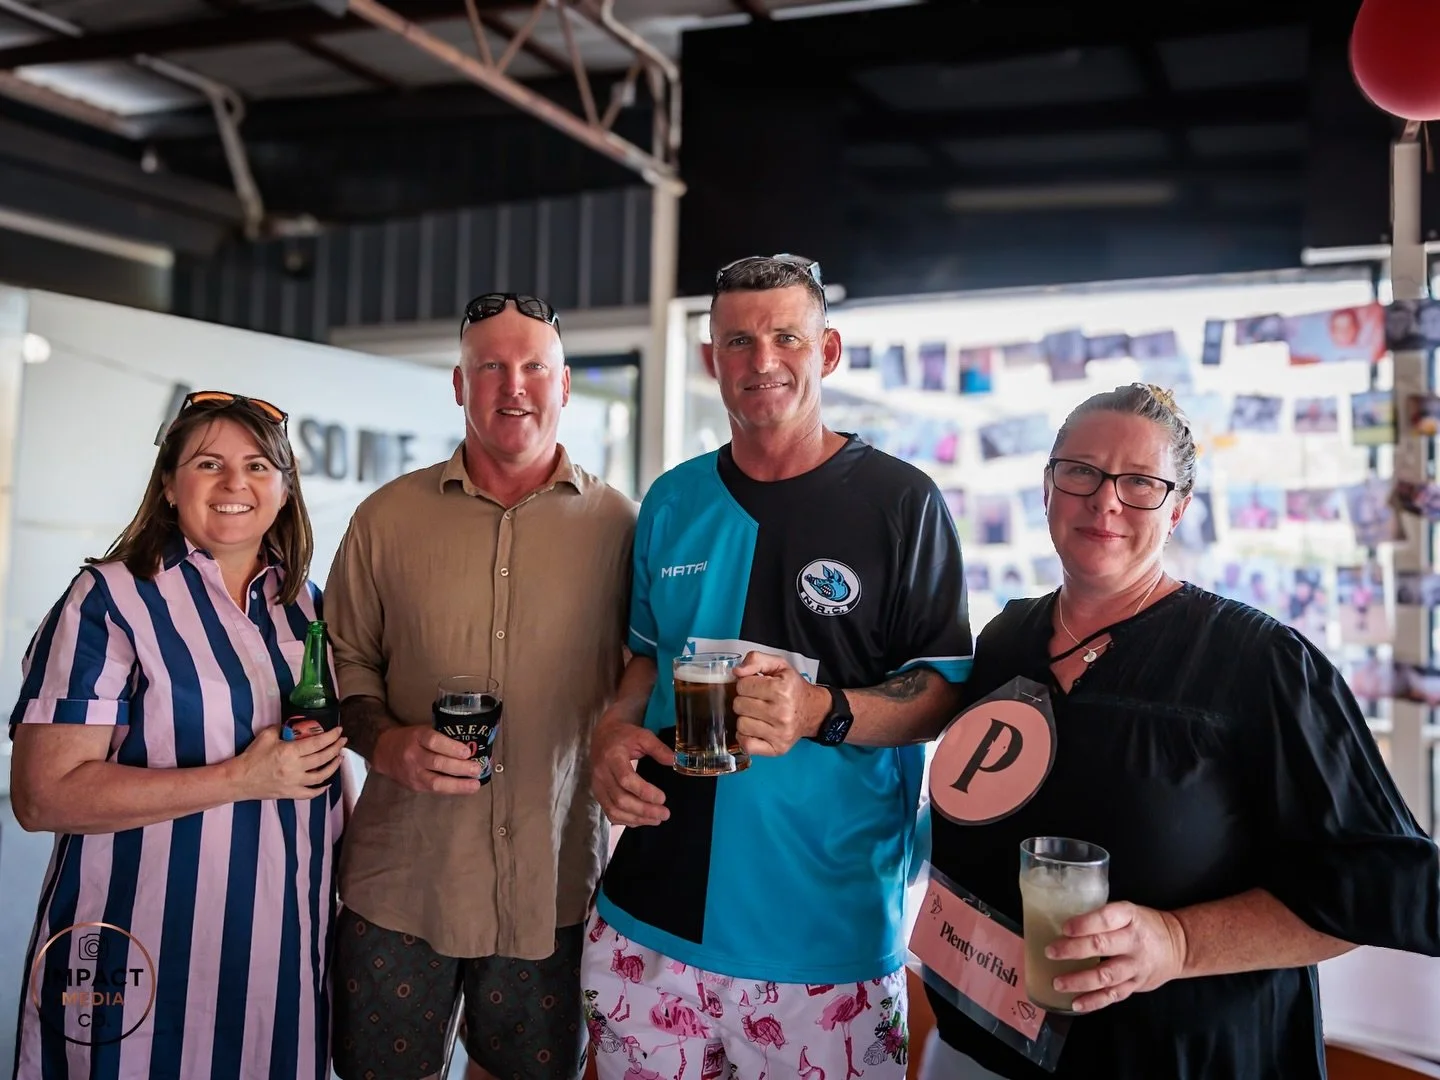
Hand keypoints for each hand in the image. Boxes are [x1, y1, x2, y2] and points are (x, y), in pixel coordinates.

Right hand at [230, 725, 346, 801]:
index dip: (331, 736)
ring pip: (321, 776)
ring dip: (333, 766)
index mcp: (290, 752)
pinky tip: (327, 783)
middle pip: (323, 758)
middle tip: (342, 741)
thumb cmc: (252, 756)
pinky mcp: (290, 794)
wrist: (239, 779)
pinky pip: (310, 794)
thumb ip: (282, 728)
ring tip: (339, 758)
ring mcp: (294, 783)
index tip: (339, 731)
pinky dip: (321, 790)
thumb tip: (294, 726)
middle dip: (336, 748)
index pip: (318, 743)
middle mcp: (295, 768)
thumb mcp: (266, 735)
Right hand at [372, 724, 484, 794]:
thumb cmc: (411, 739)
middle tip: (477, 768)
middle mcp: (413, 755)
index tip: (467, 751)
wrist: (385, 752)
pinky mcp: (415, 786)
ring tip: (475, 784)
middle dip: (459, 767)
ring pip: (435, 781)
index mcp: (417, 737)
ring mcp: (413, 773)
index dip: (451, 747)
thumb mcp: (423, 730)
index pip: (433, 741)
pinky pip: (435, 789)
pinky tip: (465, 789)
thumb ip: (442, 736)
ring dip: (458, 784)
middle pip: (437, 762)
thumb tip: (472, 741)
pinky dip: (452, 789)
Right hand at [590, 715, 672, 825]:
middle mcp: (602, 773)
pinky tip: (642, 820)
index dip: (644, 791)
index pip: (626, 779)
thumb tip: (676, 762)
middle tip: (665, 813)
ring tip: (657, 819)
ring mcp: (597, 786)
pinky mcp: (598, 794)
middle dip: (644, 810)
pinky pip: (609, 813)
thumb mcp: (642, 735)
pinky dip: (626, 820)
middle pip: (620, 799)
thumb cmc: (624, 736)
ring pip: (614, 810)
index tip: (662, 798)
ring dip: (636, 818)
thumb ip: (658, 748)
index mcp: (612, 756)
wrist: (602, 736)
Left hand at [732, 651, 827, 756]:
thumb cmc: (793, 688)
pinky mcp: (777, 748)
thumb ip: (756, 659)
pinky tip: (755, 729)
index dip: (746, 684)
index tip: (757, 687)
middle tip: (757, 701)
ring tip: (758, 715)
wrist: (814, 711)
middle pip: (739, 705)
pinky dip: (746, 737)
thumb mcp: (779, 665)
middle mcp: (782, 713)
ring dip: (745, 718)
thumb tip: (736, 671)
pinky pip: (746, 745)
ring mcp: (780, 733)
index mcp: (781, 689)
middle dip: (744, 701)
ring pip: (741, 725)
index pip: (742, 686)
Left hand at [1046, 901, 1187, 1012]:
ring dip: (1079, 981)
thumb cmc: (1143, 924)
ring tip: (1058, 983)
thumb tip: (1062, 922)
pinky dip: (1094, 1001)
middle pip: (1102, 946)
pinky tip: (1076, 1003)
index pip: (1106, 919)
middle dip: (1073, 950)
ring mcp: (1135, 967)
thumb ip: (1101, 916)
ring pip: (1106, 976)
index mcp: (1129, 917)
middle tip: (1051, 953)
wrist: (1177, 946)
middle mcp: (1133, 942)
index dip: (1084, 924)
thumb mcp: (1127, 911)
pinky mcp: (1136, 986)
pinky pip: (1113, 996)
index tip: (1064, 928)